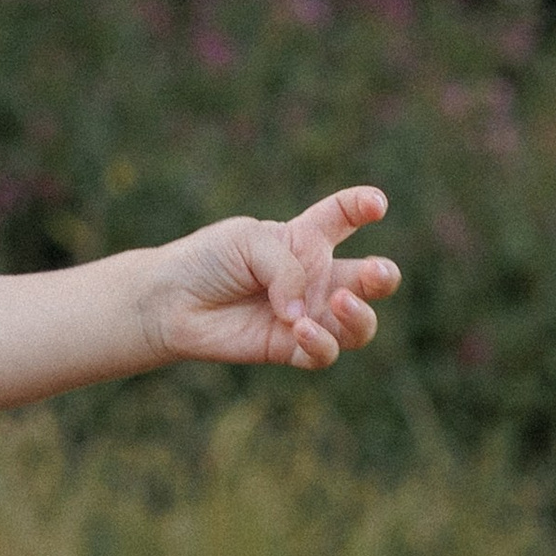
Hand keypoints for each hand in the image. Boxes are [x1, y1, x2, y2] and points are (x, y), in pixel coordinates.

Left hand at [146, 187, 401, 370]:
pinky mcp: (290, 348)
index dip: (364, 204)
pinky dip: (322, 342)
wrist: (171, 301)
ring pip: (359, 325)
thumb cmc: (208, 261)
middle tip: (375, 272)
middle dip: (384, 276)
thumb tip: (304, 314)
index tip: (376, 202)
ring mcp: (308, 315)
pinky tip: (300, 328)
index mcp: (305, 239)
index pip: (344, 216)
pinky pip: (326, 352)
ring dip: (359, 314)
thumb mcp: (249, 242)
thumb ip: (286, 269)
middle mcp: (314, 279)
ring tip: (339, 301)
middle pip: (372, 279)